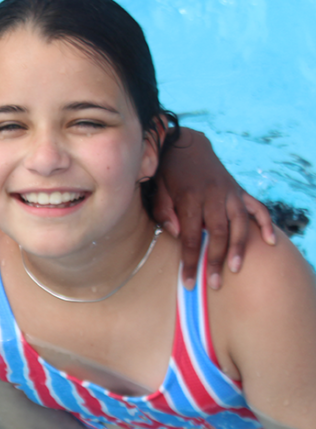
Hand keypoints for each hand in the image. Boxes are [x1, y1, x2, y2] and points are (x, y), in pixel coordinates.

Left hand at [154, 127, 275, 289]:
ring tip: (236, 269)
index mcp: (190, 198)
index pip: (191, 237)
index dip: (191, 262)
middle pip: (218, 233)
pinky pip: (257, 207)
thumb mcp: (157, 190)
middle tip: (215, 283)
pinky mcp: (239, 190)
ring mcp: (229, 192)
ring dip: (239, 247)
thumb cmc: (167, 173)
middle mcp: (213, 196)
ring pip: (239, 223)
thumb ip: (164, 212)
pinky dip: (265, 223)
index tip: (190, 282)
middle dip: (217, 260)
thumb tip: (178, 234)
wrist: (185, 145)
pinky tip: (271, 242)